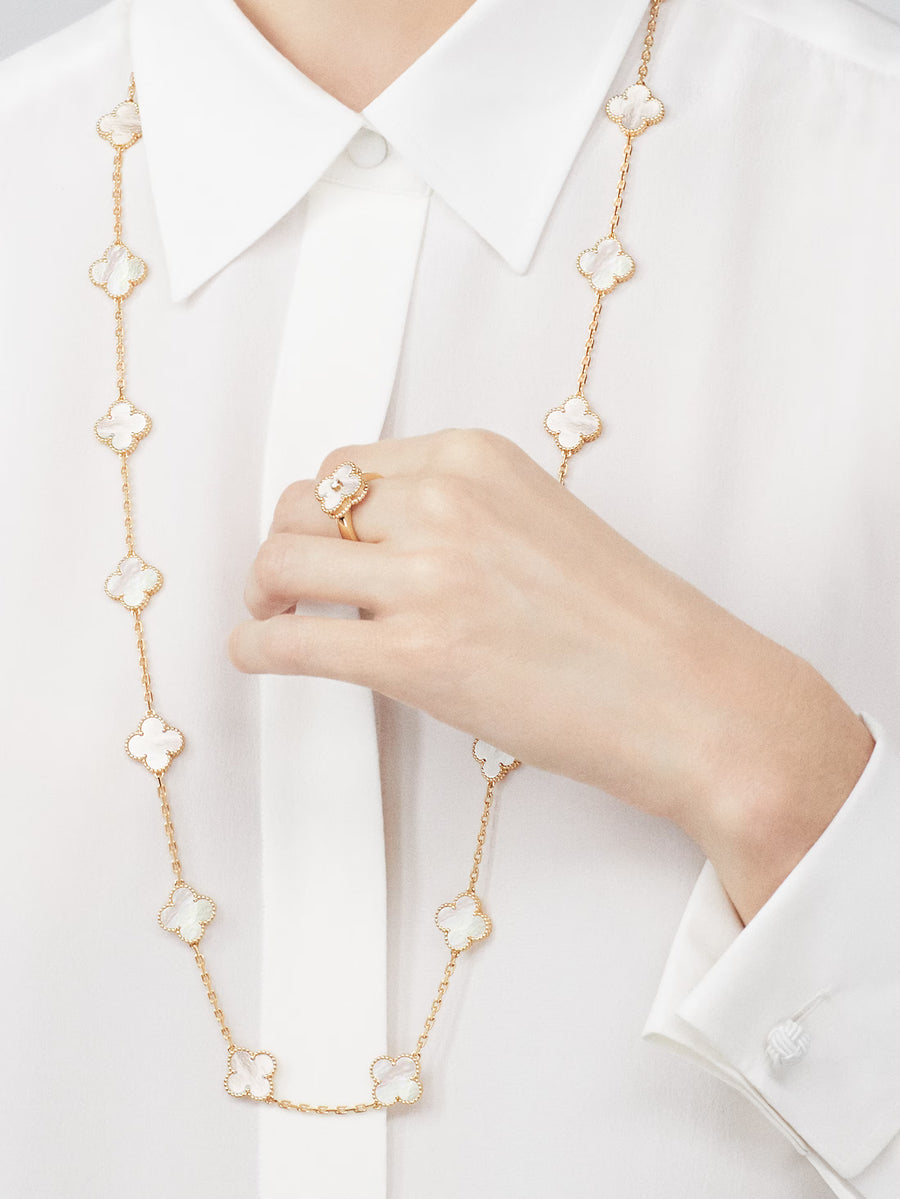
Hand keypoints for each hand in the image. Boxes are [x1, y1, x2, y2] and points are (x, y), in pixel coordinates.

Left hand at [229, 429, 873, 920]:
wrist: (689, 695)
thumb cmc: (629, 623)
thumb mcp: (539, 522)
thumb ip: (458, 514)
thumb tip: (374, 542)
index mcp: (475, 458)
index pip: (351, 466)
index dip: (325, 511)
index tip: (325, 543)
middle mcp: (444, 502)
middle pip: (306, 505)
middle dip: (288, 545)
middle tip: (288, 584)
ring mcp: (428, 577)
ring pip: (284, 560)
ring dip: (265, 590)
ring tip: (276, 616)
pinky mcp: (414, 657)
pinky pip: (290, 638)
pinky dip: (256, 644)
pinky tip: (257, 654)